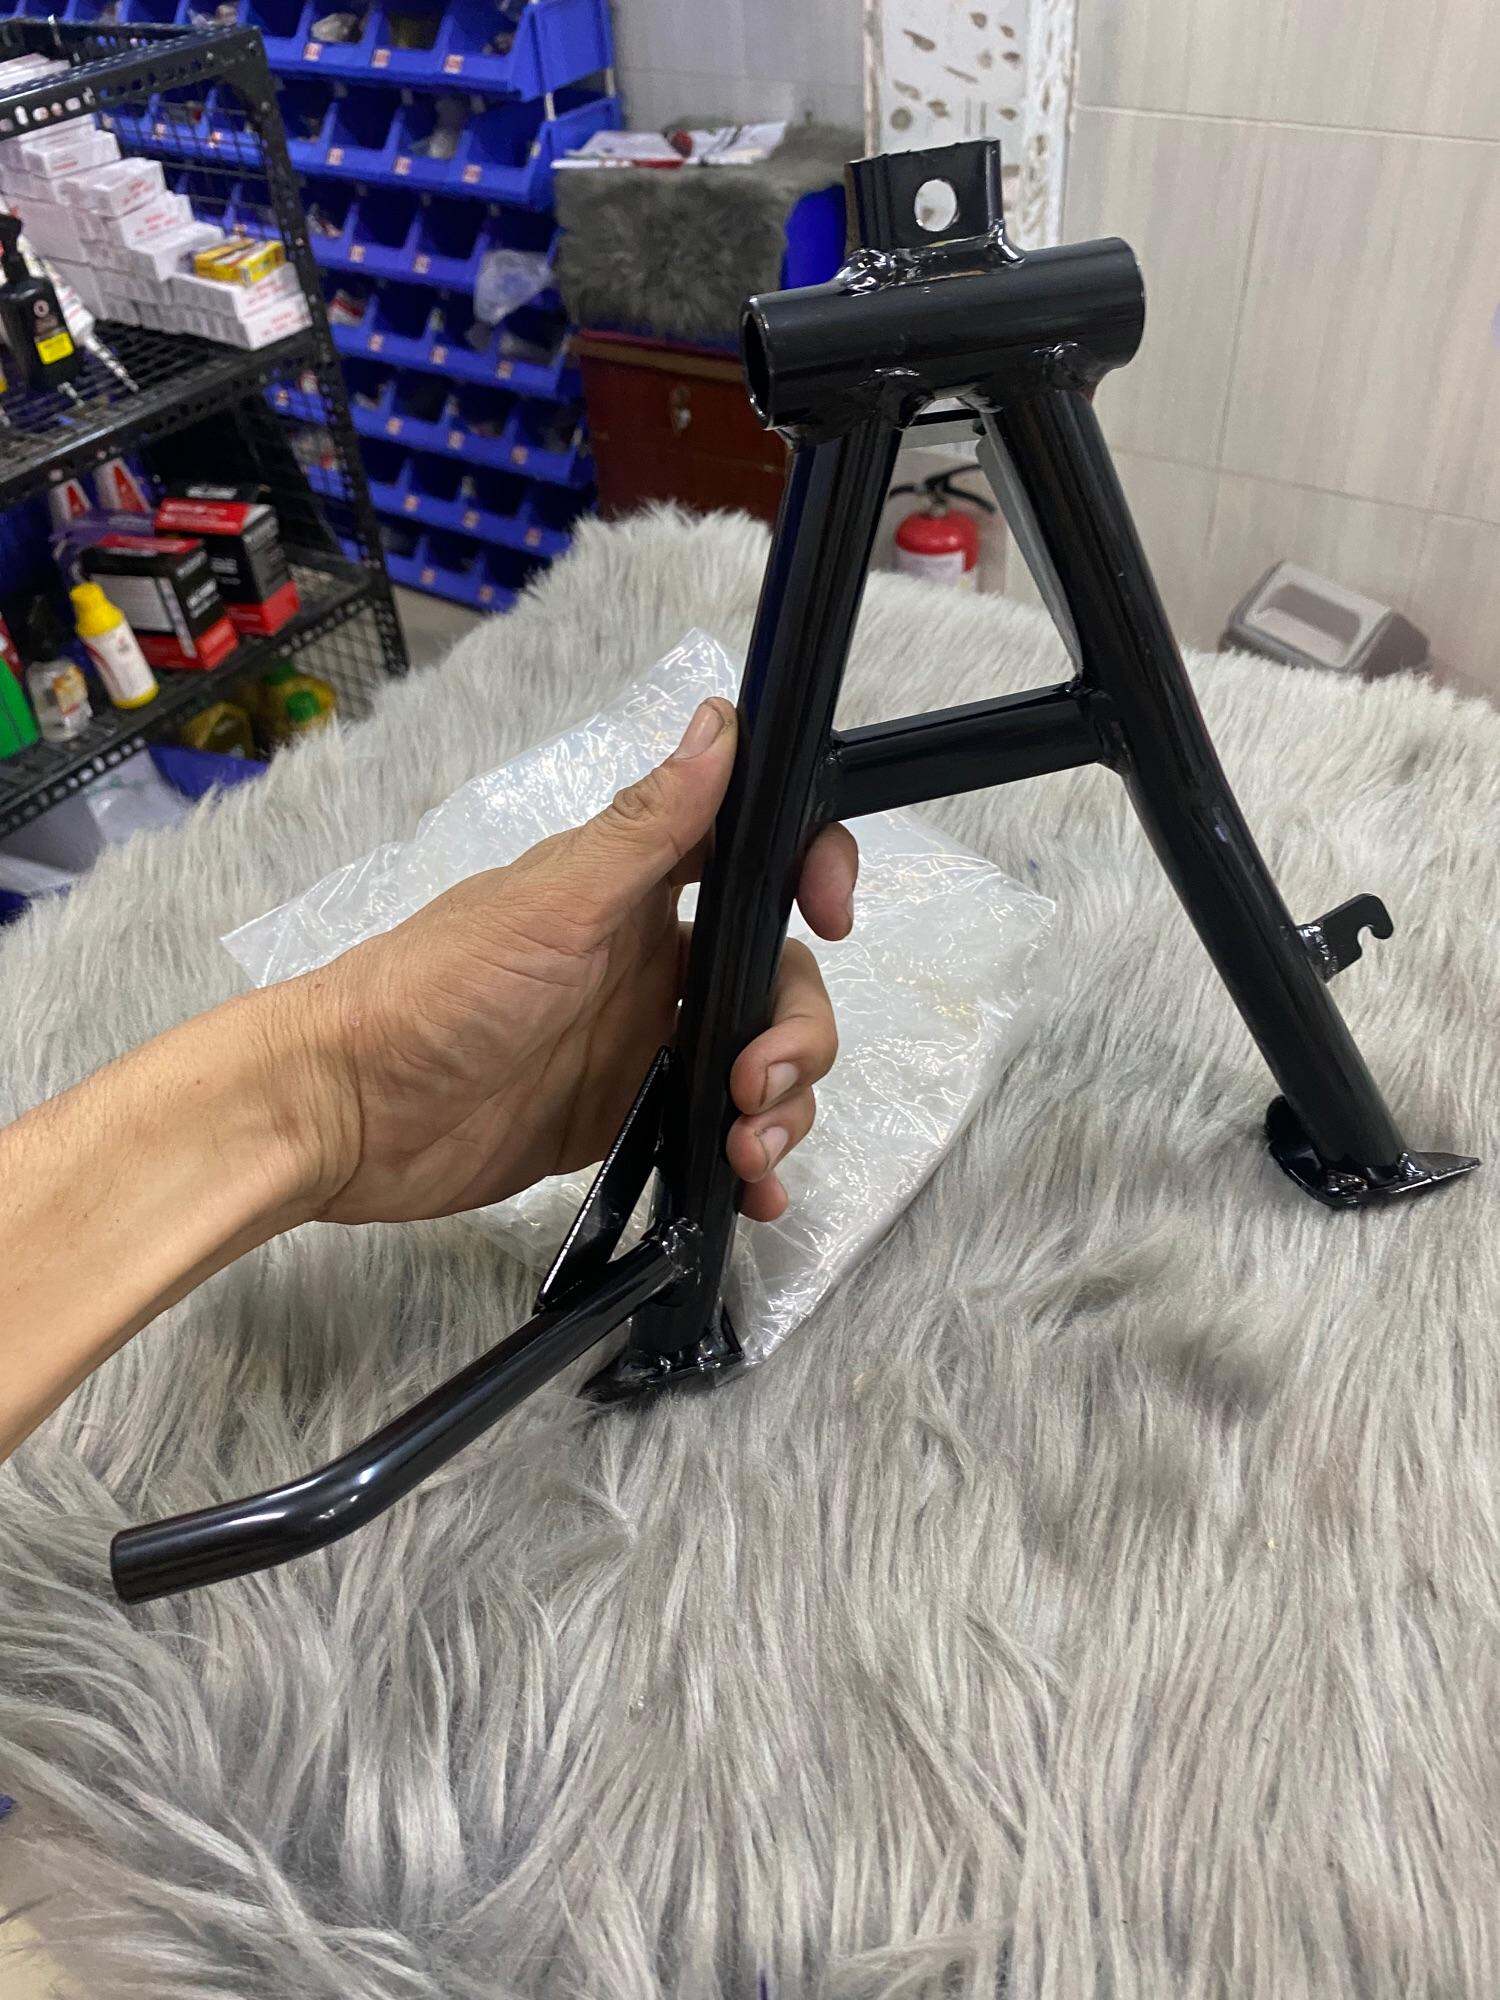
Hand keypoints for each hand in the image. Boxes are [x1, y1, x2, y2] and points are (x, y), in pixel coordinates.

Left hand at [282, 697, 856, 1228]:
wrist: (345, 1113)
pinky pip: (715, 1135)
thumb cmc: (433, 991)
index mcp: (639, 891)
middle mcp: (652, 963)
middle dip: (798, 1034)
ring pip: (760, 1063)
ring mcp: (641, 1047)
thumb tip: (722, 721)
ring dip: (783, 1107)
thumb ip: (647, 827)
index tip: (832, 916)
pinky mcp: (624, 1121)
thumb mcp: (554, 905)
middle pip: (778, 981)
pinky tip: (754, 1195)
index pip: (757, 859)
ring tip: (748, 1154)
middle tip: (757, 1084)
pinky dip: (750, 1164)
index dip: (812, 873)